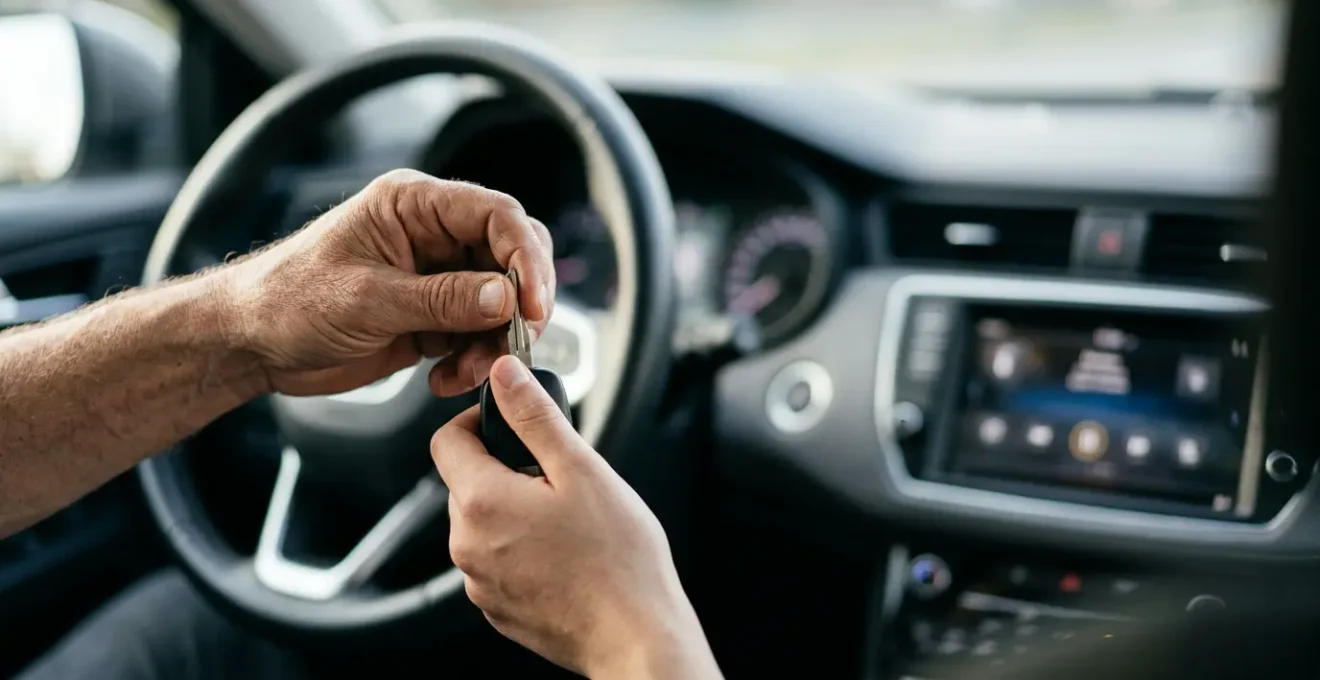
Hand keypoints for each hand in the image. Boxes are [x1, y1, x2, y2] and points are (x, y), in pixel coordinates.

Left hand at [219, 169, 554, 396]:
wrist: (252, 343)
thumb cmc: (289, 301)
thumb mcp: (367, 300)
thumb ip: (443, 299)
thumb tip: (507, 298)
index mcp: (415, 205)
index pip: (497, 215)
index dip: (526, 259)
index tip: (533, 307)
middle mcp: (434, 235)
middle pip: (513, 257)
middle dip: (520, 306)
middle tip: (513, 345)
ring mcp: (438, 276)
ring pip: (503, 302)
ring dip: (495, 343)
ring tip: (465, 373)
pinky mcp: (435, 315)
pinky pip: (480, 335)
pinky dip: (474, 361)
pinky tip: (442, 379)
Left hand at [431, 356, 722, 678]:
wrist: (635, 636)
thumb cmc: (618, 559)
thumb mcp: (581, 469)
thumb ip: (535, 416)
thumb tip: (505, 373)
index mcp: (481, 502)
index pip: (446, 440)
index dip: (479, 423)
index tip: (513, 426)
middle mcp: (467, 545)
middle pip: (466, 483)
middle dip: (505, 470)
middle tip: (558, 479)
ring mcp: (479, 583)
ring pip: (483, 524)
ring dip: (514, 511)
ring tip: (569, 521)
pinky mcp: (497, 609)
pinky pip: (497, 562)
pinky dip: (521, 550)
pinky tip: (565, 555)